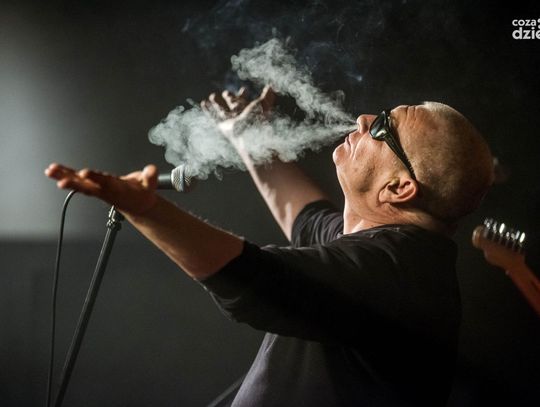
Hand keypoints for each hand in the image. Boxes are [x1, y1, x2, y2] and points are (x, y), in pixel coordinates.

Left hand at [44, 163, 158, 214]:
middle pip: (87, 186)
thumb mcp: (150, 186)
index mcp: (117, 188)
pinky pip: (77, 180)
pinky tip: (54, 171)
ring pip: (79, 183)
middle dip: (74, 183)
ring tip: (50, 171)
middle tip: (60, 181)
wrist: (137, 205)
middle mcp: (104, 189)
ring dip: (64, 177)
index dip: (95, 178)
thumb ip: (150, 177)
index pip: (105, 182)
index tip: (84, 173)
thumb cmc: (142, 194)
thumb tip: (151, 170)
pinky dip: (65, 175)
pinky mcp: (93, 185)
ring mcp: (97, 188)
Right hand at [201, 85, 274, 146]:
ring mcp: (230, 122)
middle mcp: (239, 118)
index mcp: (250, 114)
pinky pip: (213, 117)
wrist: (249, 135)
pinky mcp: (222, 126)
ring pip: (222, 111)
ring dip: (217, 103)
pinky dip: (208, 110)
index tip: (244, 90)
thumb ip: (267, 96)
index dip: (244, 96)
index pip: (245, 103)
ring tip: (212, 96)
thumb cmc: (258, 121)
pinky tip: (203, 103)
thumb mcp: (263, 105)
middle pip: (233, 107)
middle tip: (226, 93)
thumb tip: (270, 86)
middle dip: (229, 99)